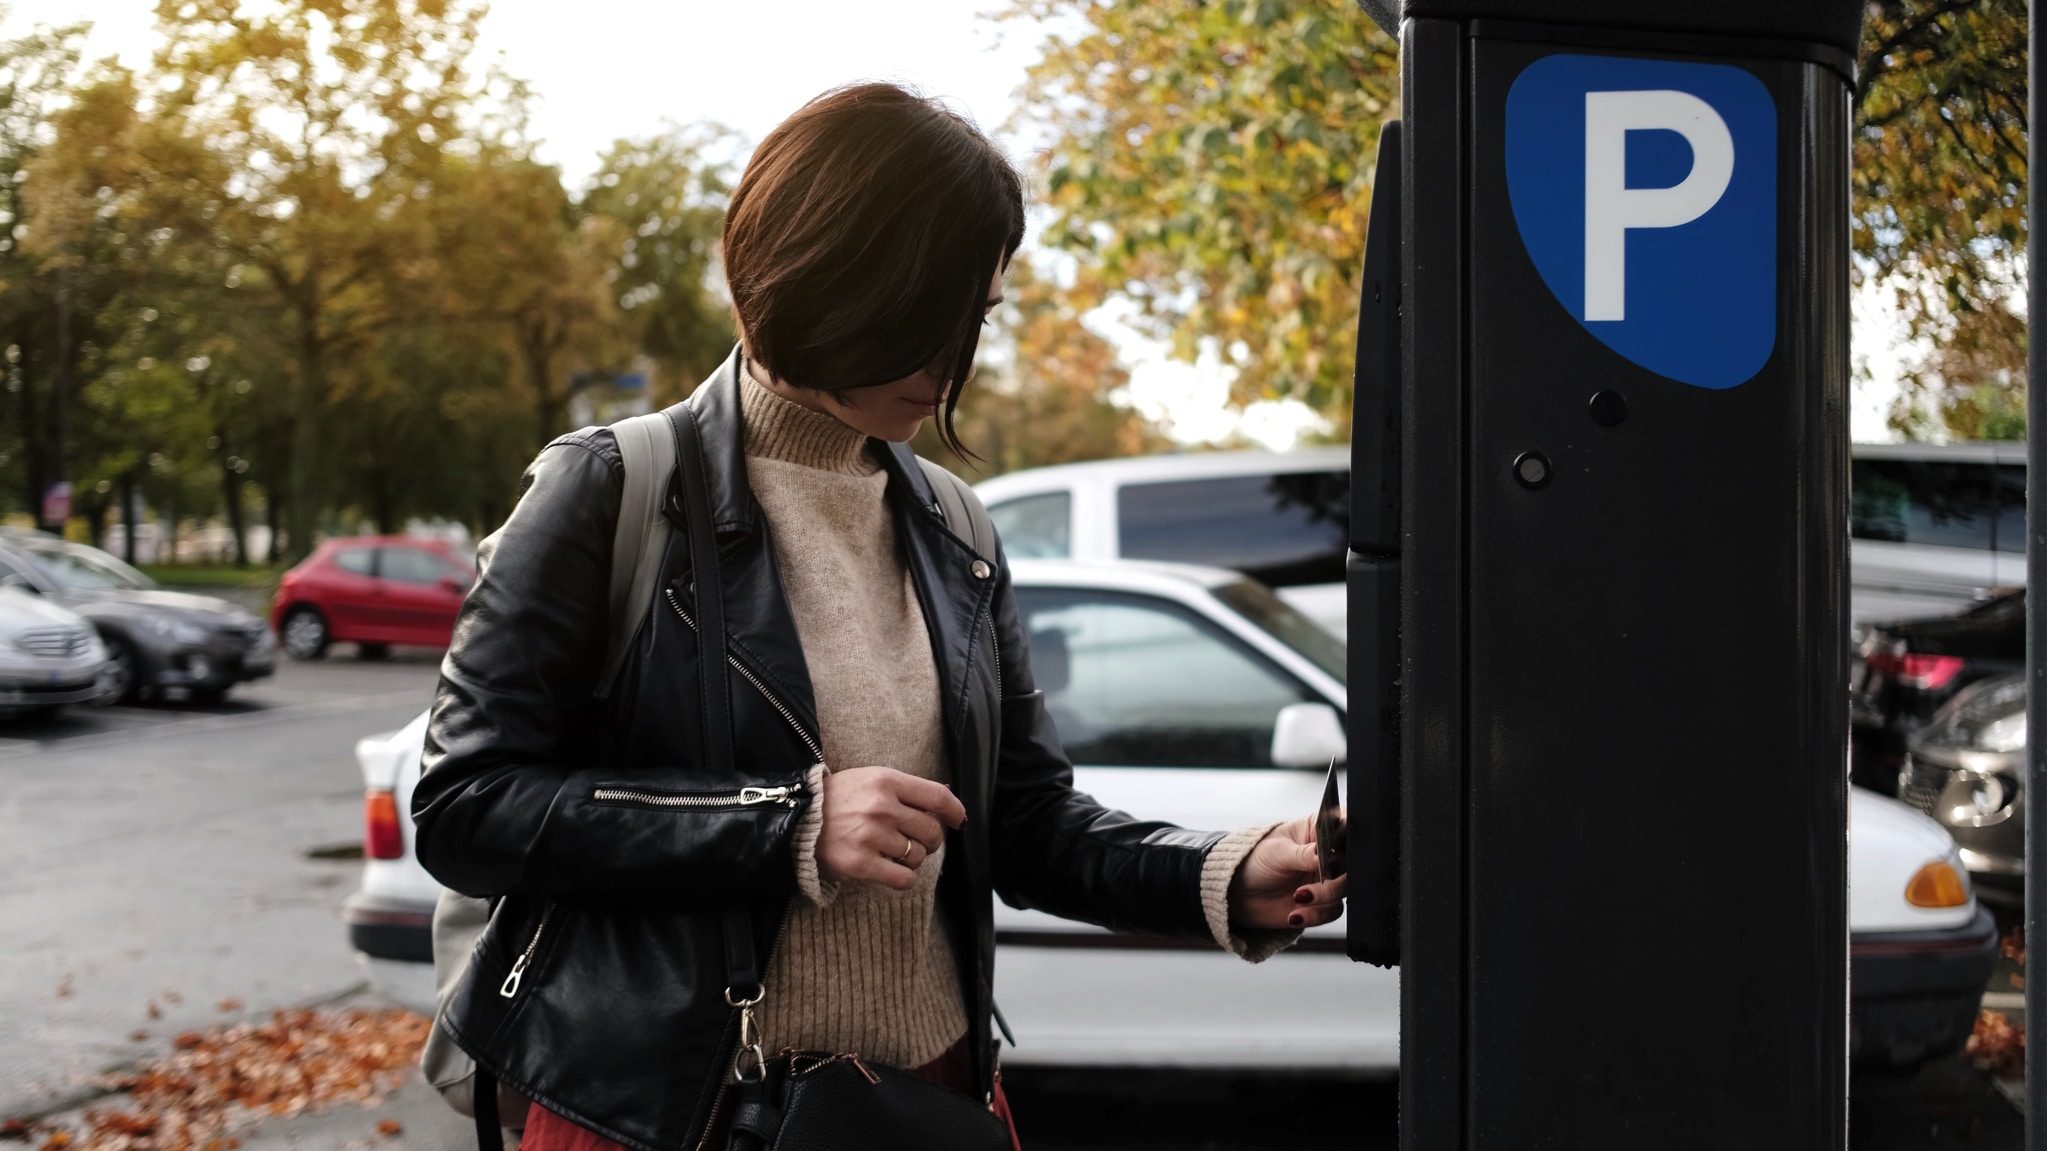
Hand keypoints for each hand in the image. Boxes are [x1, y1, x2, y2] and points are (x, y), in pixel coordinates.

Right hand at [815, 766, 966, 890]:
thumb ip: (906, 789)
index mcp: (886, 781)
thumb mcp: (870, 780)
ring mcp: (871, 836)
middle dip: (930, 840)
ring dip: (912, 859)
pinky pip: (903, 878)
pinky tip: (892, 870)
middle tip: (915, 840)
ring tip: (893, 852)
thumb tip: (948, 800)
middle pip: (932, 831)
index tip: (959, 820)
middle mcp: (881, 807)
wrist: (796, 820)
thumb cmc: (838, 800)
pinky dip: (904, 878)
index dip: (955, 811)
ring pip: (918, 856)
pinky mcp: (860, 864)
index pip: (938, 797)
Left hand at [1228, 815, 1346, 930]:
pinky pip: (1332, 911)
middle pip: (1352, 861)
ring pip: (1345, 888)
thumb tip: (1325, 855)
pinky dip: (1315, 914)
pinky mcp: (1322, 903)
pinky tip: (1294, 913)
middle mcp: (1327, 854)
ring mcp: (1326, 879)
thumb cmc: (1254, 861)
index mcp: (1318, 829)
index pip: (1344, 825)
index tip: (1337, 847)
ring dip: (1324, 895)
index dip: (1347, 835)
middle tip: (1323, 874)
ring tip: (1297, 896)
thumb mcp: (1277, 852)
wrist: (1237, 893)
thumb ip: (1304, 854)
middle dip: (1337, 871)